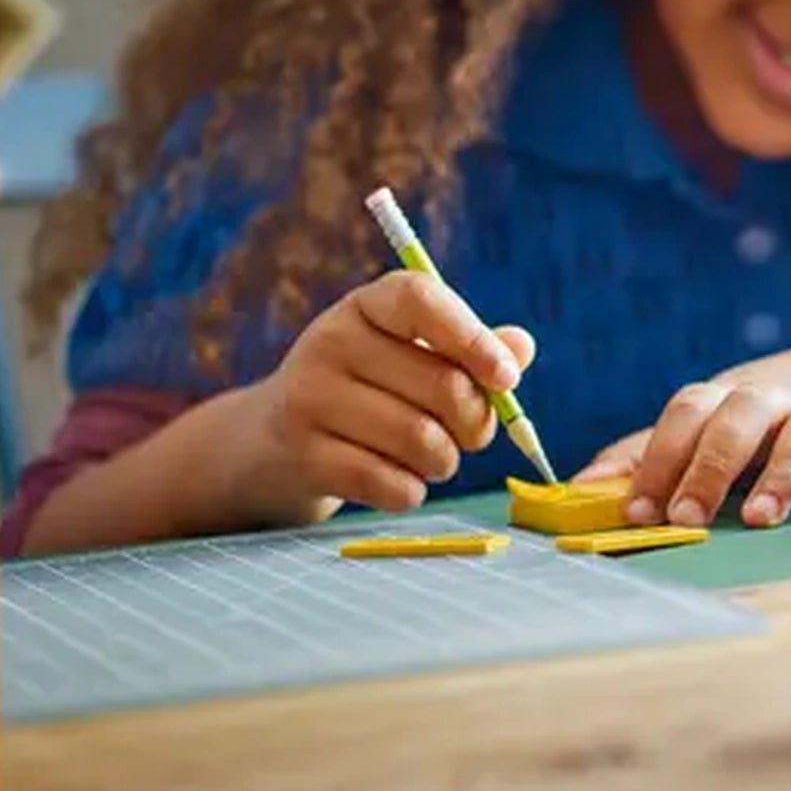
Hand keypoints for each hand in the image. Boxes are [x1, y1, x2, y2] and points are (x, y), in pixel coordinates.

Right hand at [235, 269, 533, 519]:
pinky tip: (397, 482)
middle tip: (469, 436)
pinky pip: (390, 482)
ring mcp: (310, 397)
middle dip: (475, 423)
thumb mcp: (409, 358)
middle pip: (443, 385)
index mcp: (367, 306)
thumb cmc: (365, 394)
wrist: (269, 444)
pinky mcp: (301, 453)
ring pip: (422, 440)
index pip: (420, 299)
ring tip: (431, 458)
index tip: (506, 377)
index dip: (472, 337)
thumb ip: (469, 351)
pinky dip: (410, 491)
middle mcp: (331, 340)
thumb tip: (521, 346)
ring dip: (444, 462)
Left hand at [580, 379, 790, 529]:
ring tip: (760, 518)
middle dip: (711, 466)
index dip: (659, 458)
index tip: (638, 510)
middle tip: (688, 518)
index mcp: (728, 397)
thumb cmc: (768, 415)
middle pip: (740, 416)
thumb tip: (577, 487)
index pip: (687, 412)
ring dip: (782, 471)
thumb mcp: (709, 426)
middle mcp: (777, 396)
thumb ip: (646, 456)